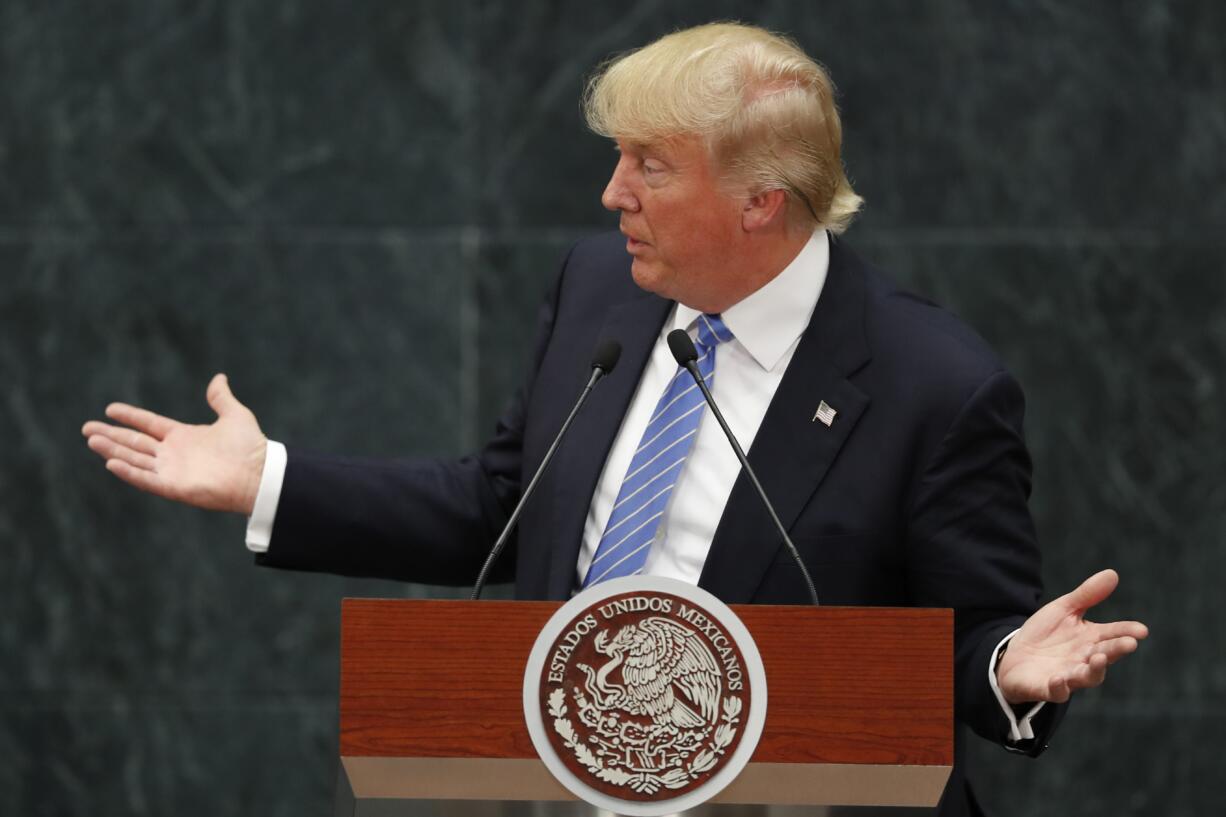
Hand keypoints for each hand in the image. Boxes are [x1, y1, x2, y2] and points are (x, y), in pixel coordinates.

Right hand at [82, 373, 267, 514]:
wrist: (261, 473)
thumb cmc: (250, 447)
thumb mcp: (235, 415)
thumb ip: (221, 398)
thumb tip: (219, 378)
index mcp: (184, 436)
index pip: (149, 425)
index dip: (130, 417)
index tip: (110, 409)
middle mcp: (174, 454)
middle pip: (135, 443)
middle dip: (111, 435)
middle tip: (86, 428)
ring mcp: (172, 471)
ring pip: (135, 459)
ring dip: (113, 451)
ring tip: (92, 440)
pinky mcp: (175, 487)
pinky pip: (147, 479)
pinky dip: (129, 472)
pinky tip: (111, 462)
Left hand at [996, 569, 1147, 703]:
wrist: (1014, 657)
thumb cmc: (1045, 634)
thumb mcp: (1064, 610)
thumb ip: (1087, 595)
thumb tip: (1113, 573)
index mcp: (1091, 639)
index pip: (1113, 635)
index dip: (1127, 632)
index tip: (1141, 630)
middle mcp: (1084, 659)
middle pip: (1105, 656)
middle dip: (1116, 650)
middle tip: (1129, 644)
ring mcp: (1069, 675)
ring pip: (1087, 677)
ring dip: (1094, 670)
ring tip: (1098, 658)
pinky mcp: (1050, 688)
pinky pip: (1057, 691)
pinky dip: (1060, 687)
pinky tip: (1059, 678)